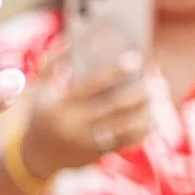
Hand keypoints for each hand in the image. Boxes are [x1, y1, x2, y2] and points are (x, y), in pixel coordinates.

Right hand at [18, 44, 151, 181]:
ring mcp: (87, 142)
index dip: (115, 71)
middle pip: (116, 106)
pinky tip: (149, 117)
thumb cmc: (43, 112)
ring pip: (126, 126)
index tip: (136, 59)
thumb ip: (53, 63)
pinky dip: (142, 130)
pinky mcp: (98, 154)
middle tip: (155, 81)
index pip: (92, 85)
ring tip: (156, 97)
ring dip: (145, 111)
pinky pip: (127, 142)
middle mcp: (75, 124)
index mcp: (61, 104)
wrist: (38, 154)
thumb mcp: (40, 88)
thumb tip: (73, 39)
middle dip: (139, 92)